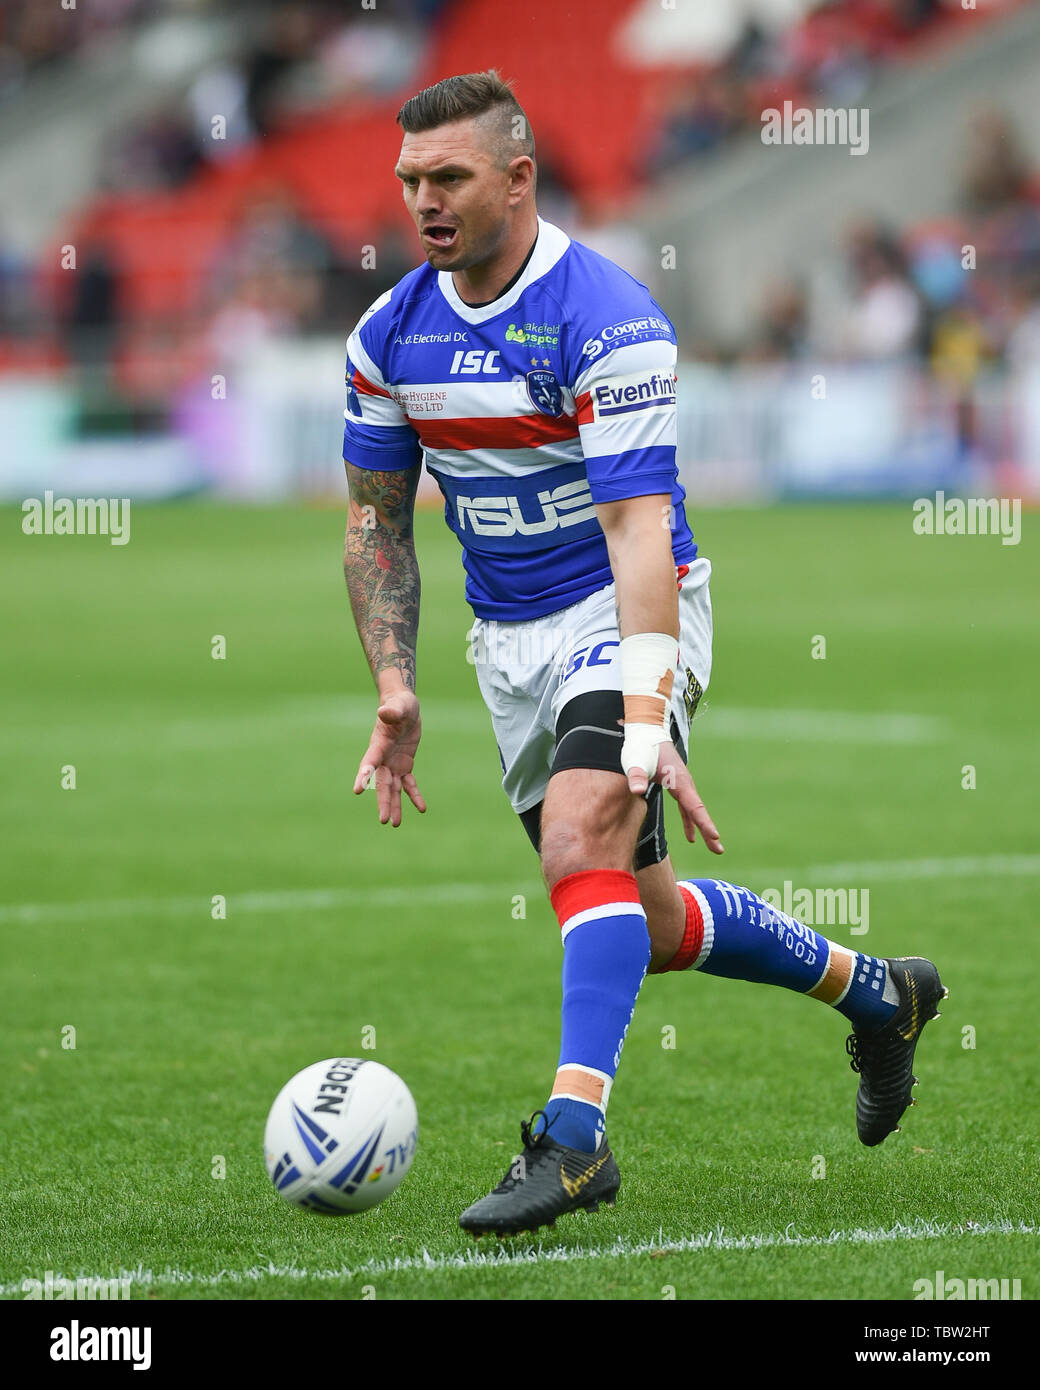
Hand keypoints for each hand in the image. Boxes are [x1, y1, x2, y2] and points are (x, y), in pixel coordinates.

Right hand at [353, 689, 426, 826]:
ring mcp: (393, 763)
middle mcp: (383, 758)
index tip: (358, 790)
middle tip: (383, 820)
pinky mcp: (405, 765)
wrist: (404, 707)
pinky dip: (414, 796)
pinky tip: (421, 809)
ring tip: (394, 824)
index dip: (364, 775)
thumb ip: (392, 710)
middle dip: (383, 801)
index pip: (370, 762)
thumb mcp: (399, 705)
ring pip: (393, 789)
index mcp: (378, 744)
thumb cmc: (400, 704)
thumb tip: (384, 711)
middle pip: (382, 783)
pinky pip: (409, 784)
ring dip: (394, 805)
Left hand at [627, 735, 723, 854]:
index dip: (704, 823)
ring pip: (695, 811)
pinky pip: (687, 808)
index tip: (714, 837)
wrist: (647, 730)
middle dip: (710, 831)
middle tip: (719, 850)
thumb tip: (637, 790)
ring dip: (704, 828)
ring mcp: (682, 784)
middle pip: (699, 811)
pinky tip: (692, 837)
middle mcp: (685, 783)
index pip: (694, 806)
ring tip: (713, 847)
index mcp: (679, 780)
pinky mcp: (676, 785)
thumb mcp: (635, 761)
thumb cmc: (640, 746)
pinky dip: (690, 822)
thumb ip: (636, 776)